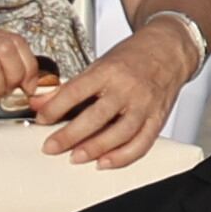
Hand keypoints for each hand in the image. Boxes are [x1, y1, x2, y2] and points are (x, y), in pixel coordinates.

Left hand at [28, 34, 183, 165]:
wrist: (169, 49)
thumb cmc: (133, 56)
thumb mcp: (99, 64)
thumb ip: (70, 87)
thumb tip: (41, 103)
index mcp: (109, 70)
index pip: (76, 91)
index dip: (55, 108)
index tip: (41, 119)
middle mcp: (127, 88)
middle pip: (96, 116)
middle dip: (70, 135)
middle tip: (51, 147)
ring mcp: (144, 105)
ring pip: (119, 133)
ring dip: (96, 149)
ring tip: (75, 157)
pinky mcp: (157, 118)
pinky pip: (141, 143)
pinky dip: (123, 157)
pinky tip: (106, 162)